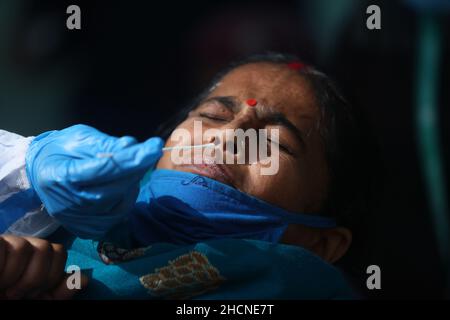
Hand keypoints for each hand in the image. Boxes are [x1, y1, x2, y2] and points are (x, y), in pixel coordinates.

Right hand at [0, 235, 87, 299]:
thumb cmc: (8, 299)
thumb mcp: (38, 301)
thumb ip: (60, 292)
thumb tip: (85, 279)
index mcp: (36, 259)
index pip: (59, 251)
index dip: (52, 274)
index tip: (35, 294)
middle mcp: (22, 247)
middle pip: (46, 247)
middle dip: (35, 278)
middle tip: (17, 294)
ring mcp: (5, 244)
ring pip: (25, 246)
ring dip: (16, 276)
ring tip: (3, 289)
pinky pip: (4, 246)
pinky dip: (2, 269)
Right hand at [26, 124, 163, 238]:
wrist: (39, 174)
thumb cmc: (60, 151)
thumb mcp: (80, 137)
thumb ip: (106, 144)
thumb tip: (132, 146)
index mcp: (62, 176)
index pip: (104, 169)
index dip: (132, 158)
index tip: (155, 145)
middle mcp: (68, 204)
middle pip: (115, 189)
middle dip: (137, 169)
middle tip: (148, 151)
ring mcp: (77, 220)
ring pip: (120, 203)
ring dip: (132, 183)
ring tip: (129, 167)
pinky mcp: (86, 229)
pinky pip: (118, 215)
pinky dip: (126, 198)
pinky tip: (123, 185)